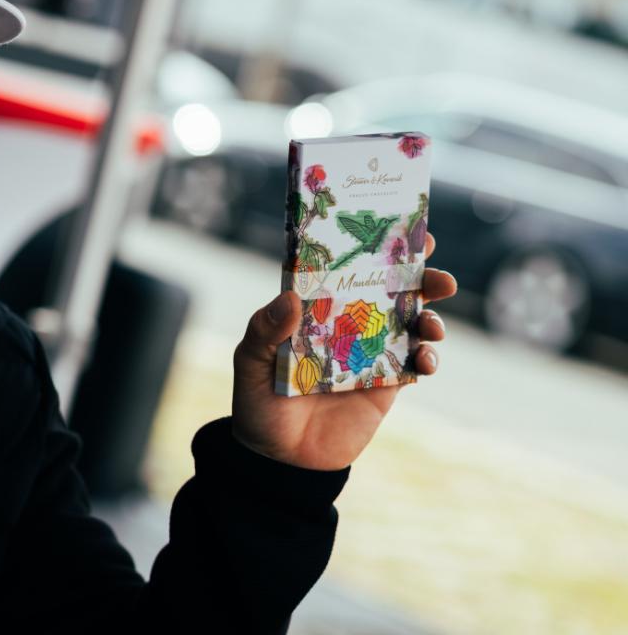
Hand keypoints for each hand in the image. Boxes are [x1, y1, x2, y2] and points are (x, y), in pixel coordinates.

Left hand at [230, 231, 457, 470]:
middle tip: (435, 269)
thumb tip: (289, 298)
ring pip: (411, 322)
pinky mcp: (386, 385)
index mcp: (315, 308)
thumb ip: (266, 331)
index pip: (346, 268)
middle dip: (418, 275)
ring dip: (430, 316)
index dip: (373, 246)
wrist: (279, 460)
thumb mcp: (250, 362)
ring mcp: (370, 352)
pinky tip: (425, 360)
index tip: (401, 226)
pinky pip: (415, 364)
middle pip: (389, 289)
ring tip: (432, 323)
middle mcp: (347, 324)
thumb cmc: (258, 402)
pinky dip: (428, 357)